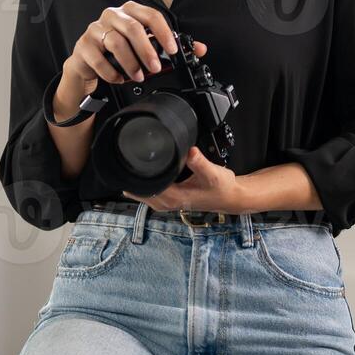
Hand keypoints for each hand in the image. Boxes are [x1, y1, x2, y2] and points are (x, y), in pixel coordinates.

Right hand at [60, 1, 206, 104]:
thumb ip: (170, 46)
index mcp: (130, 11)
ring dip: (131, 63)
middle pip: (133, 28)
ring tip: (139, 76)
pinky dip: (112, 72)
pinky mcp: (83, 46)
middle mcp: (112, 16)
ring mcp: (95, 29)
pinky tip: (119, 79)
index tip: (172, 50)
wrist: (87, 64)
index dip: (163, 32)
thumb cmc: (118, 51)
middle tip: (156, 68)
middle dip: (147, 51)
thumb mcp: (144, 46)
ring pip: (116, 42)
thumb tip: (199, 48)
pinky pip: (98, 59)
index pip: (150, 14)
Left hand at [125, 146, 245, 214]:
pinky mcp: (171, 200)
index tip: (128, 164)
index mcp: (175, 197)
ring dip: (137, 184)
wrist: (230, 197)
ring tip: (129, 168)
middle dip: (132, 180)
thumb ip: (200, 163)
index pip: (146, 189)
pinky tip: (144, 176)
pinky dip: (145, 186)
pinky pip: (151, 194)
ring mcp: (169, 203)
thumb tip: (190, 151)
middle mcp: (169, 203)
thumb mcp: (213, 173)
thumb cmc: (222, 187)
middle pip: (140, 193)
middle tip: (124, 162)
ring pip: (144, 195)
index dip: (136, 177)